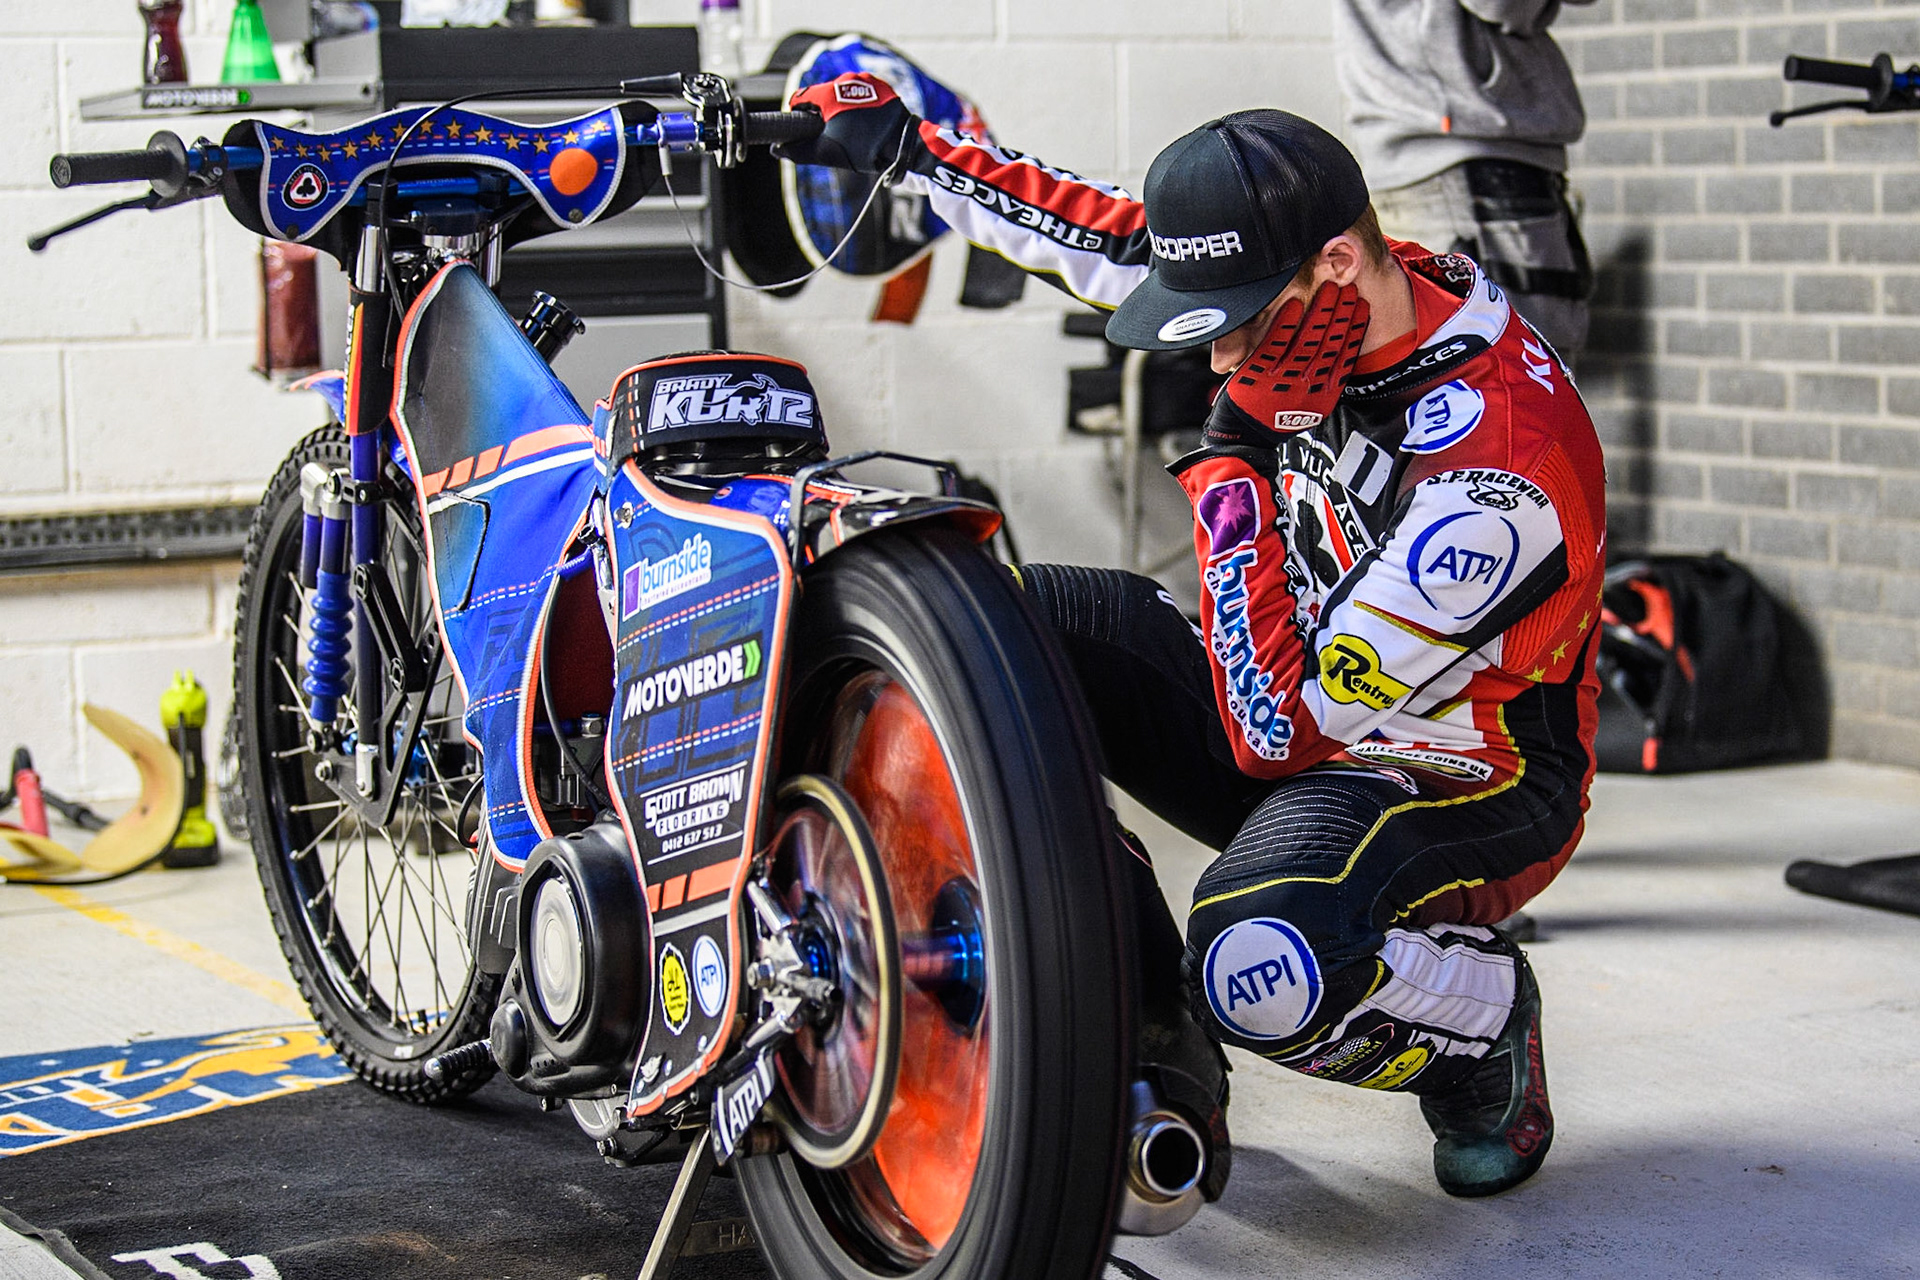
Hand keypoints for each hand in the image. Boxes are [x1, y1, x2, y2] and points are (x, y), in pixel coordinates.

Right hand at [776, 73, 923, 176]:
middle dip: (822, 114)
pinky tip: (866, 123)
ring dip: (841, 109)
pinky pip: (862, 94)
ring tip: (852, 131)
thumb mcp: (827, 153)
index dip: (798, 116)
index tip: (805, 131)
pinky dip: (859, 106)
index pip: (800, 98)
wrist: (903, 144)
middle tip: (831, 135)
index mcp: (828, 93)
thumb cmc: (864, 149)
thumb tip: (776, 150)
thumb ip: (798, 151)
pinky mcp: (881, 86)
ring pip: (842, 94)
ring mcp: (865, 81)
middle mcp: (845, 80)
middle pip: (822, 95)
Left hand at [1202, 281, 1369, 447]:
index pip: (1345, 356)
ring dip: (1320, 312)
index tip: (1362, 307)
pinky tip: (1295, 305)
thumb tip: (1336, 354)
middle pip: (1330, 344)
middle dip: (1341, 313)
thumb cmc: (1273, 419)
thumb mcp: (1307, 406)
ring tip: (1329, 290)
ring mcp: (1283, 381)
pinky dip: (1285, 324)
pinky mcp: (1259, 376)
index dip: (1355, 329)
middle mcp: (1307, 389)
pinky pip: (1275, 345)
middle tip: (1349, 289)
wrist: (1243, 440)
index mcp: (1323, 397)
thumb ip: (1322, 382)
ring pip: (1308, 341)